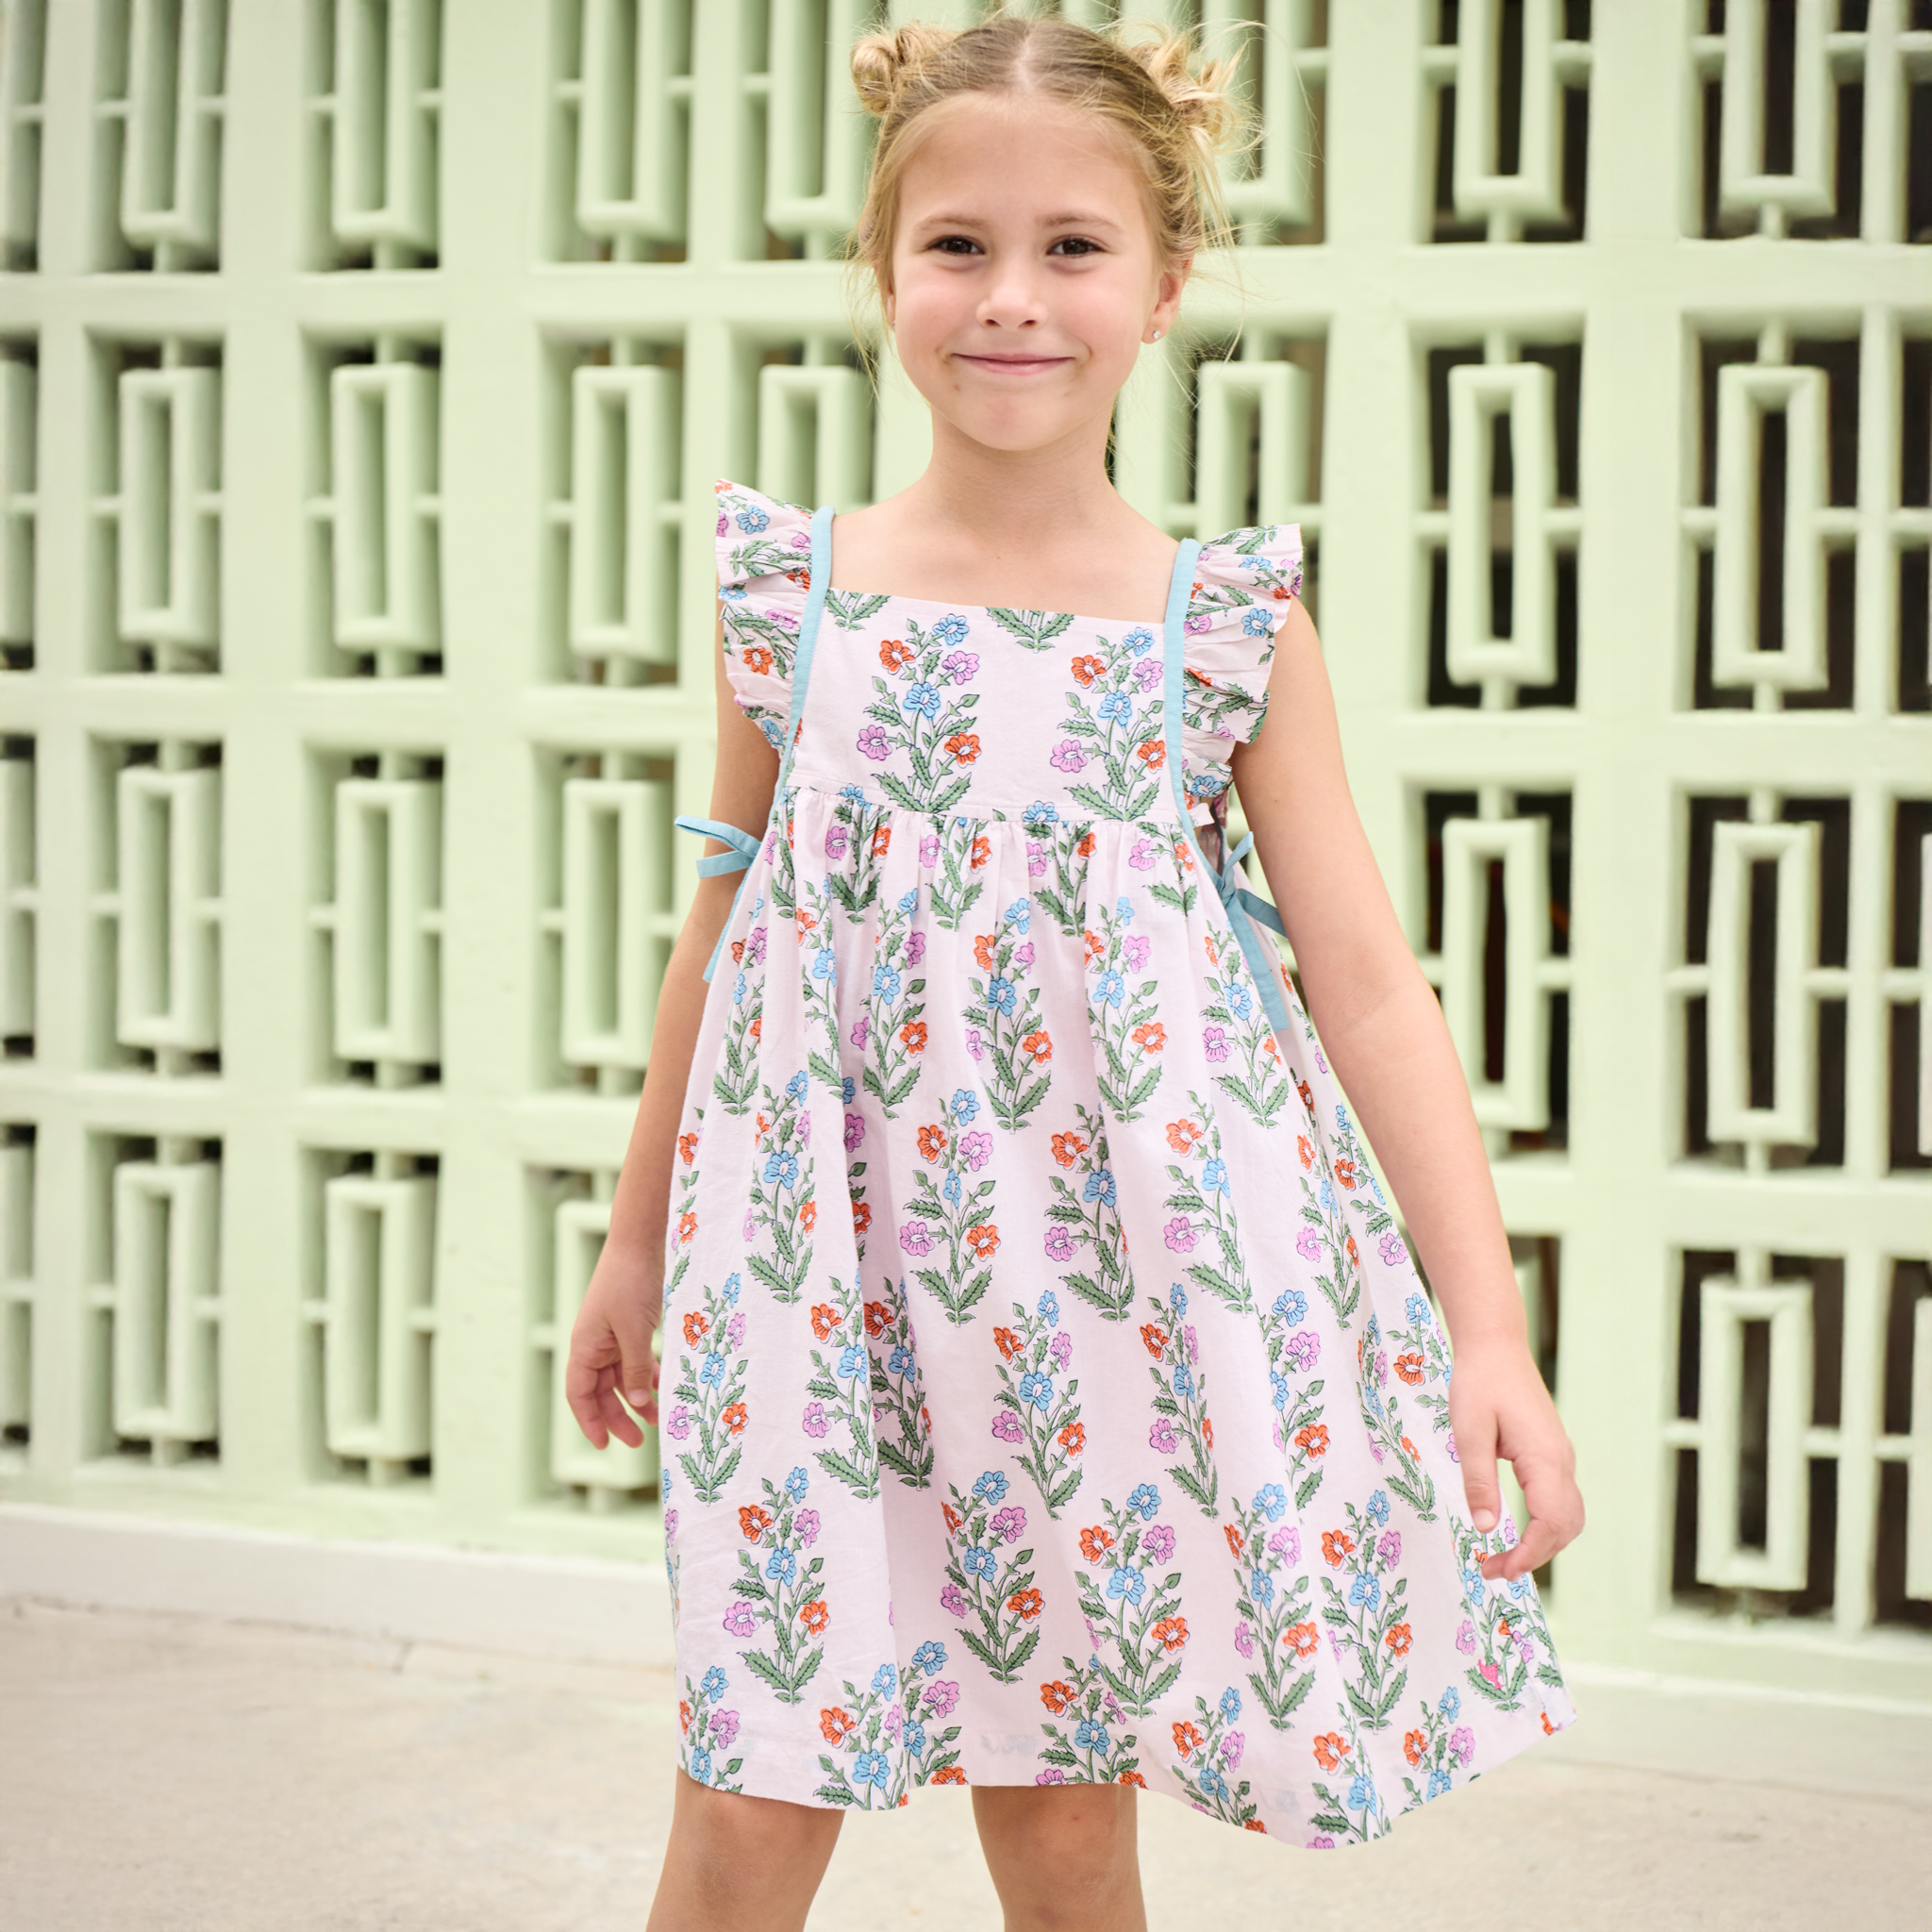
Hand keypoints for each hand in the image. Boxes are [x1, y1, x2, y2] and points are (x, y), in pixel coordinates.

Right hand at [564, 1242, 662, 1450]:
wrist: (640, 1242)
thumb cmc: (630, 1283)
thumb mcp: (633, 1331)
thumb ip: (634, 1368)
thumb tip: (634, 1402)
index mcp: (585, 1346)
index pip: (579, 1394)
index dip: (589, 1422)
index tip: (603, 1445)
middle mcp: (594, 1344)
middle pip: (601, 1391)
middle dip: (618, 1417)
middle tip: (639, 1441)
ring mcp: (612, 1334)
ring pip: (621, 1377)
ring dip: (636, 1398)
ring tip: (658, 1418)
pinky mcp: (631, 1325)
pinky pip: (635, 1359)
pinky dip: (647, 1374)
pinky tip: (663, 1386)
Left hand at [1447, 1335, 1584, 1582]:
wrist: (1495, 1346)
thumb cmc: (1478, 1383)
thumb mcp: (1469, 1432)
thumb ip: (1478, 1481)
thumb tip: (1485, 1530)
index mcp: (1545, 1458)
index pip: (1551, 1523)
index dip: (1529, 1554)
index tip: (1498, 1570)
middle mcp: (1562, 1461)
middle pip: (1565, 1527)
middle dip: (1535, 1556)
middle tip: (1492, 1569)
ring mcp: (1561, 1457)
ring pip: (1567, 1516)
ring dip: (1542, 1543)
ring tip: (1504, 1558)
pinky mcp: (1552, 1453)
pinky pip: (1559, 1500)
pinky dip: (1544, 1525)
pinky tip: (1517, 1531)